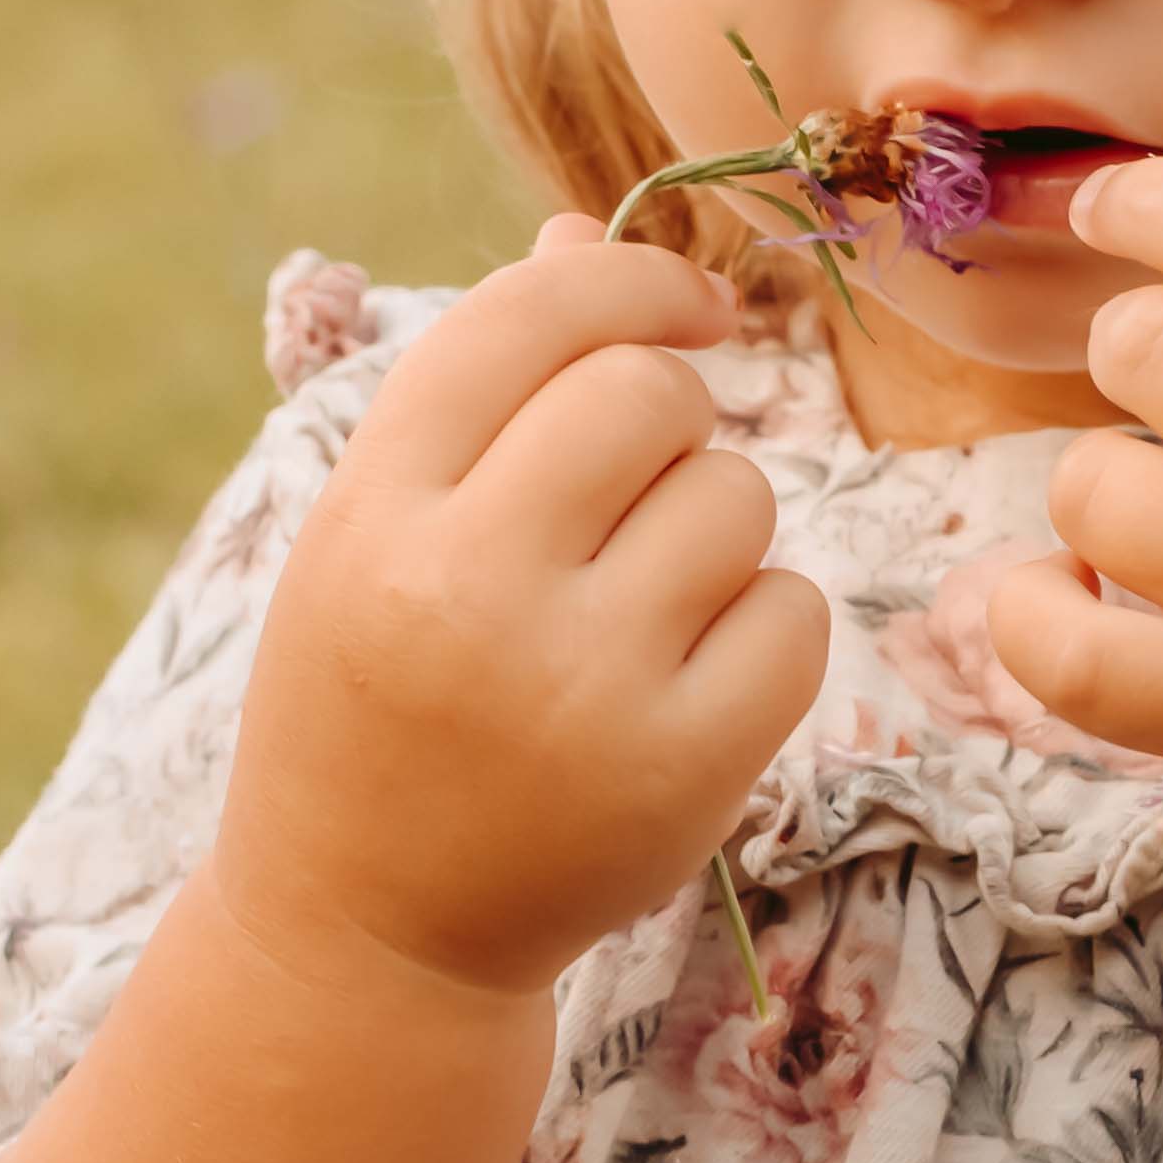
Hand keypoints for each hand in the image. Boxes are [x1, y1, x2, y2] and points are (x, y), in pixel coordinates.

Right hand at [207, 213, 832, 1004]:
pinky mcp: (680, 774)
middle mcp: (470, 592)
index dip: (628, 278)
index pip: (527, 318)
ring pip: (736, 497)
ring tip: (637, 604)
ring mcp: (582, 689)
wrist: (368, 934)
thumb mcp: (380, 531)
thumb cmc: (379, 694)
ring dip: (715, 526)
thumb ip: (482, 382)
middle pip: (646, 395)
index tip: (687, 304)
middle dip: (671, 413)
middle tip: (637, 486)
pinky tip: (688, 675)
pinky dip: (764, 626)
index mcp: (375, 515)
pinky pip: (794, 611)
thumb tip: (585, 227)